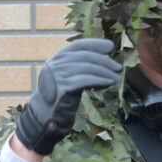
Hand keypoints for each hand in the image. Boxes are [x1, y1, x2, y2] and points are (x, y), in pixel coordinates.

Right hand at [14, 38, 122, 155]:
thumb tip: (105, 62)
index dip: (95, 44)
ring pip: (87, 67)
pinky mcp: (62, 86)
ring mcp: (57, 74)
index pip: (78, 45)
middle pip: (85, 56)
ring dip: (105, 72)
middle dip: (104, 61)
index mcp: (57, 58)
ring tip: (116, 77)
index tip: (110, 46)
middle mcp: (56, 64)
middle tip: (117, 67)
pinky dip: (99, 80)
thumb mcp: (68, 78)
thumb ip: (79, 68)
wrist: (44, 117)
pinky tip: (108, 83)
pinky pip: (85, 80)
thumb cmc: (60, 98)